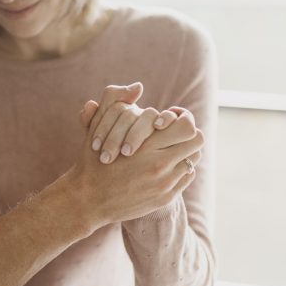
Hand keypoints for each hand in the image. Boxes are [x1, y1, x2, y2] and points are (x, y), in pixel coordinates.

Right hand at [67, 84, 204, 229]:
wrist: (89, 199)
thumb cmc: (93, 160)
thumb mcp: (98, 126)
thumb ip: (114, 99)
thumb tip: (138, 86)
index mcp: (146, 144)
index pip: (187, 126)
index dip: (183, 118)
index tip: (174, 119)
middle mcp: (158, 163)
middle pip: (196, 141)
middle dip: (188, 134)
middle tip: (177, 133)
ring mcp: (163, 182)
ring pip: (193, 159)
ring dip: (185, 152)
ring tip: (172, 149)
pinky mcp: (165, 197)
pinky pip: (187, 177)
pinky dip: (180, 169)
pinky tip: (166, 167)